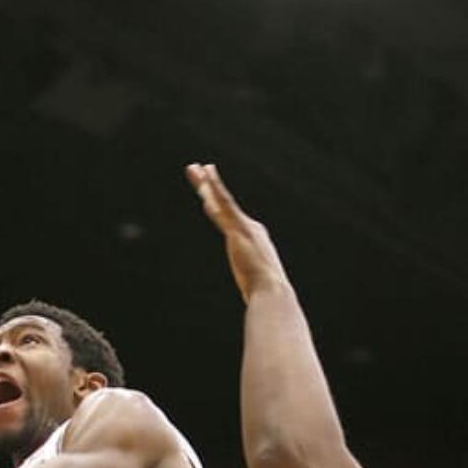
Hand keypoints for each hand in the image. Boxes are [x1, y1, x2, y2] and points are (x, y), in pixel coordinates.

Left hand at [185, 162, 288, 301]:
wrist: (271, 292)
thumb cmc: (265, 295)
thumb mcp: (255, 286)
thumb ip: (253, 284)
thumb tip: (255, 299)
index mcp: (253, 239)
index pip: (231, 218)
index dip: (218, 203)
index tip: (207, 195)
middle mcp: (250, 228)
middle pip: (224, 203)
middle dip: (210, 186)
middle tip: (198, 169)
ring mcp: (244, 227)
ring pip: (221, 200)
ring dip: (207, 183)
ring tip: (195, 168)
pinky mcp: (237, 229)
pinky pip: (223, 203)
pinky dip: (215, 187)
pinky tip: (205, 176)